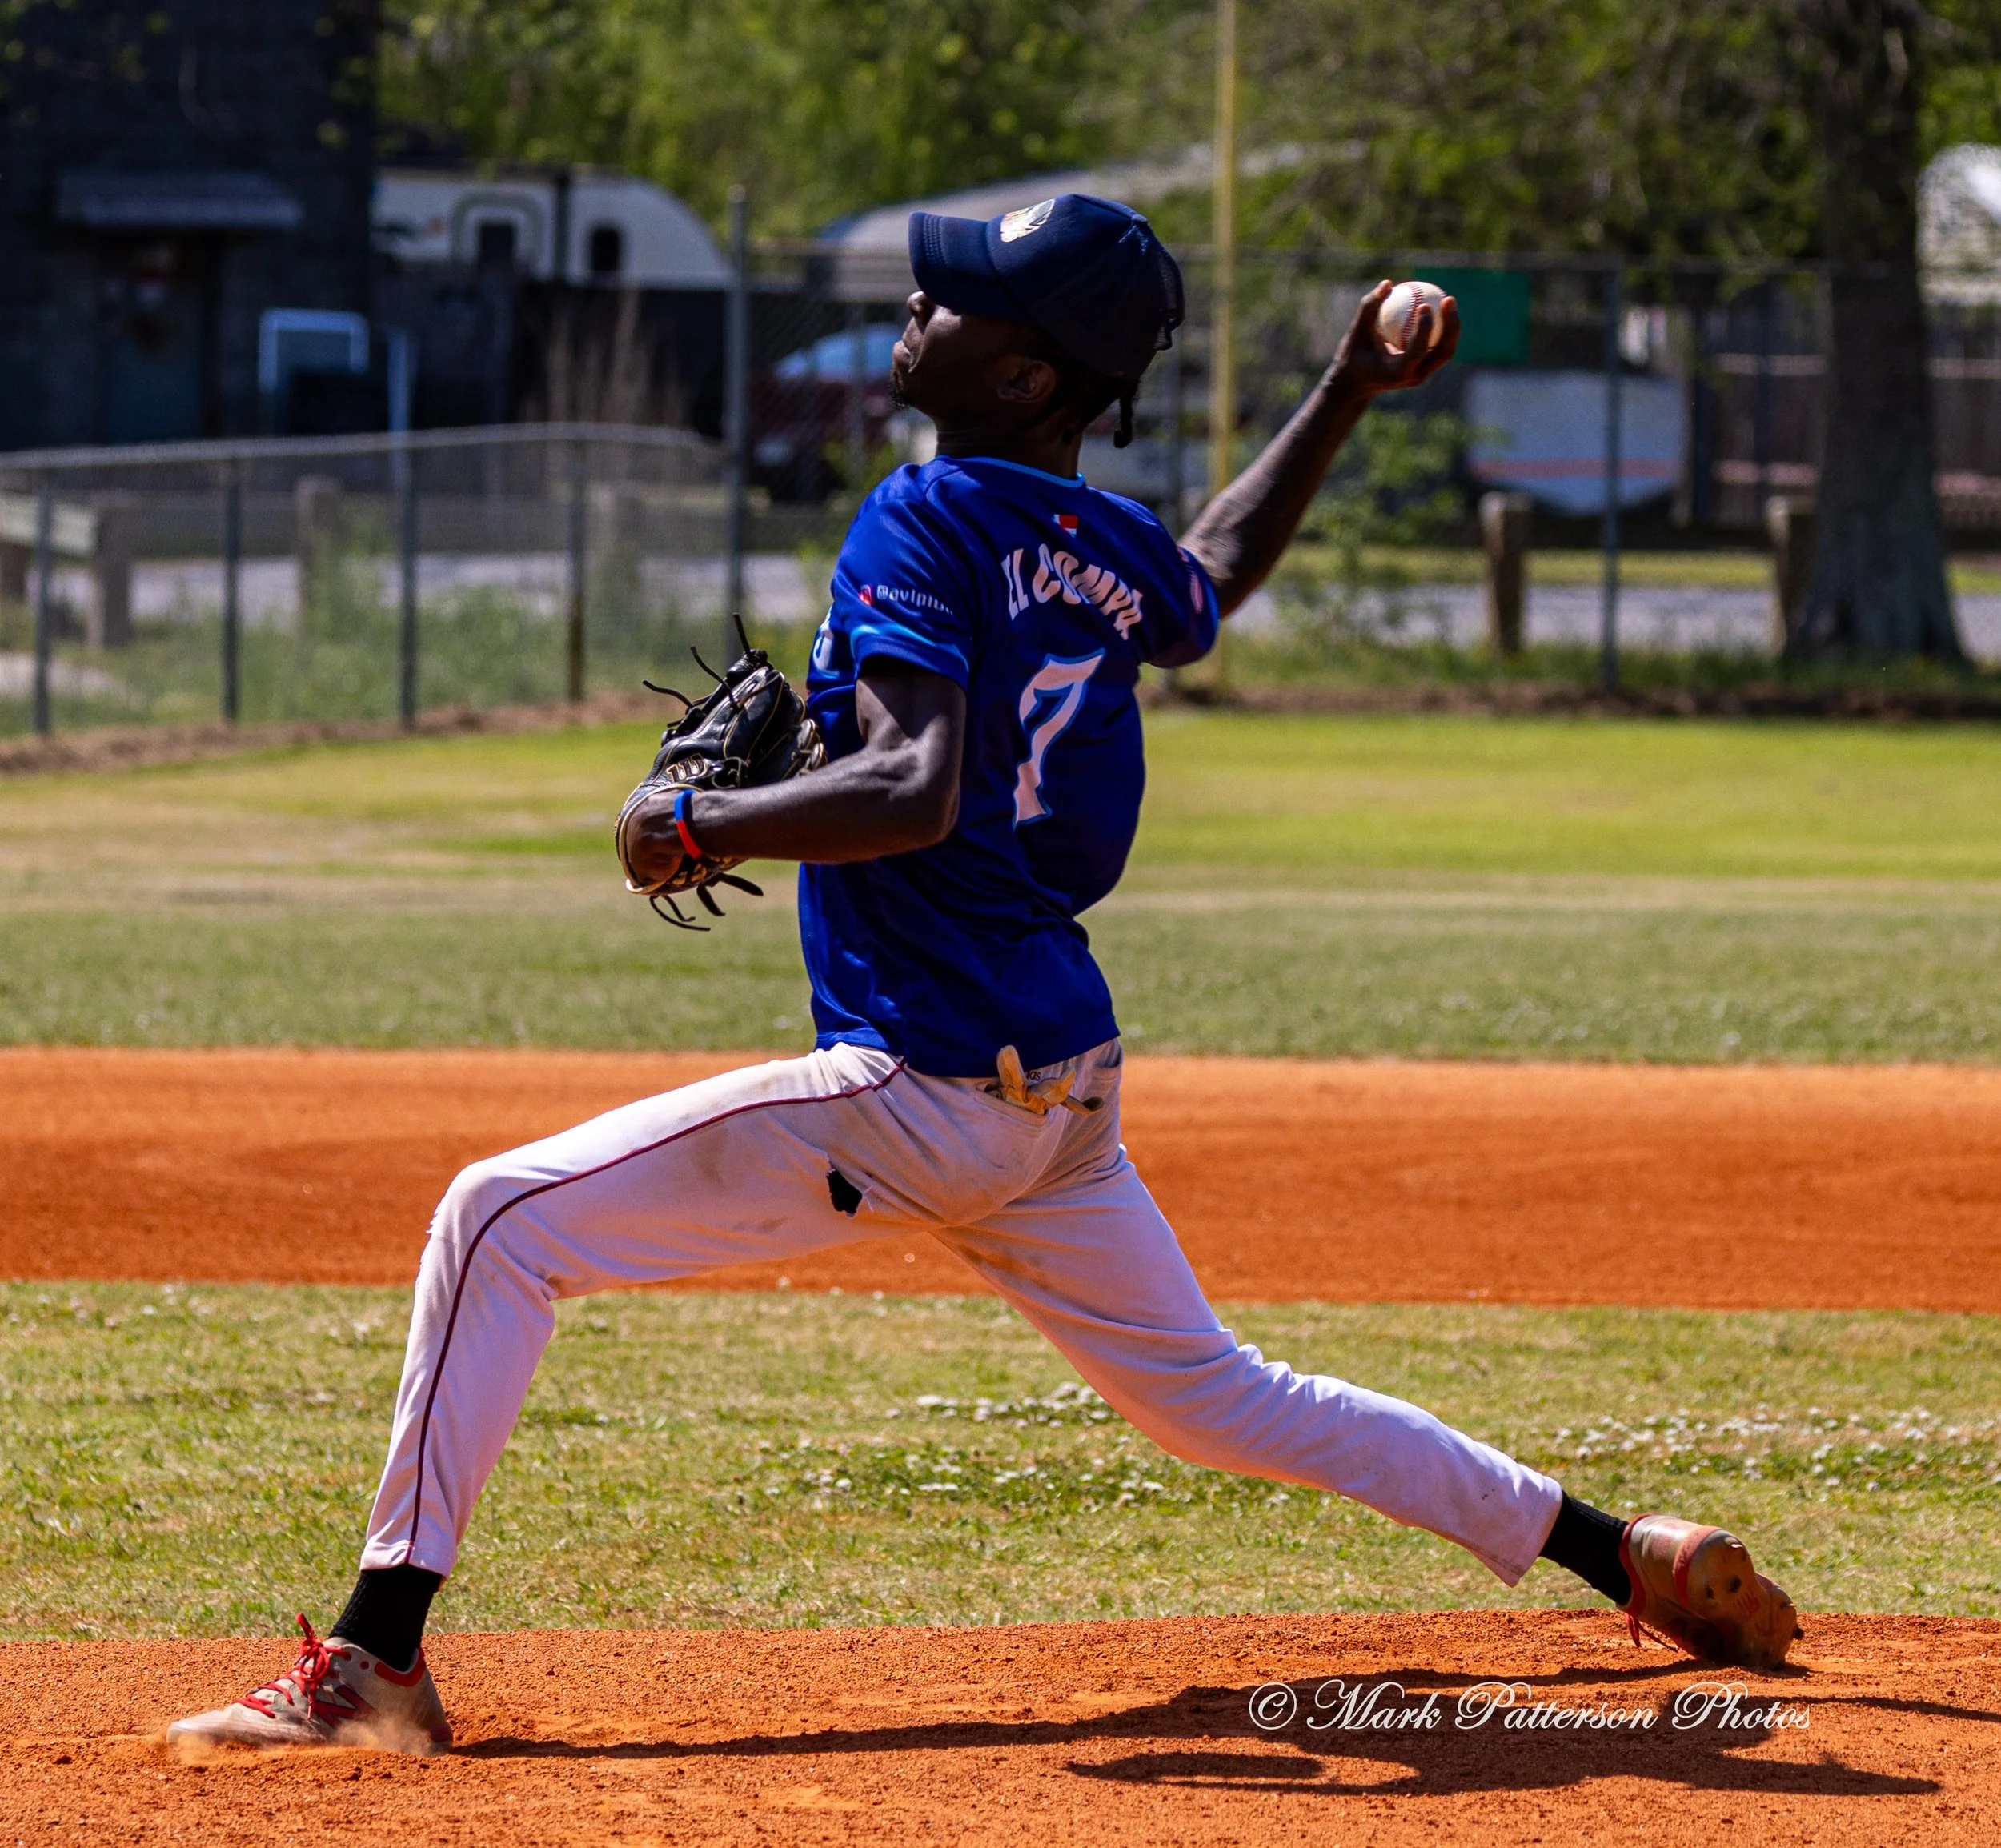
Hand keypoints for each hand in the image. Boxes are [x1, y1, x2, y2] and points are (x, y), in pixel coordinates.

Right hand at [1328, 280, 1460, 400]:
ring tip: (1448, 300)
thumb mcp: (1356, 330)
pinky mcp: (1427, 369)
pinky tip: (1441, 307)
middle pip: (1443, 352)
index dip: (1424, 329)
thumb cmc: (1354, 354)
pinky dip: (1443, 327)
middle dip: (1451, 326)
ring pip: (1446, 350)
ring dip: (1452, 325)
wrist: (1358, 383)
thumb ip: (1370, 307)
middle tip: (1448, 299)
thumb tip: (1388, 283)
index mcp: (1397, 372)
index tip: (1424, 305)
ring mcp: (1423, 375)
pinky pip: (1440, 346)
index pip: (1417, 351)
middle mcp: (1414, 377)